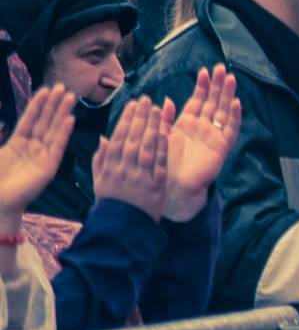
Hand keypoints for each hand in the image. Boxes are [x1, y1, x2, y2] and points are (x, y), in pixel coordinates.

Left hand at [0, 84, 72, 214]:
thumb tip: (1, 122)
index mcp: (17, 144)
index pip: (30, 119)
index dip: (37, 104)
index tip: (46, 89)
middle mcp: (32, 148)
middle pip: (44, 121)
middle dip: (53, 104)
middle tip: (63, 87)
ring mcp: (42, 157)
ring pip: (53, 130)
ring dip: (62, 113)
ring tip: (70, 97)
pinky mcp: (49, 168)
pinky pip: (58, 146)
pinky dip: (64, 132)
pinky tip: (69, 119)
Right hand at [94, 97, 169, 221]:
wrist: (124, 229)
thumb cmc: (112, 203)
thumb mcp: (100, 181)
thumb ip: (101, 159)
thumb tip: (103, 137)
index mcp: (109, 168)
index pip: (118, 138)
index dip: (126, 120)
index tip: (132, 104)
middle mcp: (124, 170)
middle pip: (132, 139)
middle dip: (140, 118)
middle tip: (147, 100)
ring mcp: (140, 177)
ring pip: (146, 147)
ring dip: (152, 126)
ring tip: (157, 109)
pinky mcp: (156, 185)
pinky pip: (160, 162)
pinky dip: (163, 146)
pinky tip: (167, 131)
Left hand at [163, 64, 240, 221]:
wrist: (172, 187)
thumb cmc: (165, 164)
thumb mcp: (160, 137)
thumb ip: (164, 119)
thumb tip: (164, 101)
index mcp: (187, 124)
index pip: (198, 100)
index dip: (202, 86)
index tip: (204, 71)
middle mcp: (203, 128)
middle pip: (213, 102)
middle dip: (217, 85)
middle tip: (220, 68)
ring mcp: (213, 136)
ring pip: (223, 111)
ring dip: (227, 95)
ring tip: (230, 78)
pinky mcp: (221, 147)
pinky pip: (230, 130)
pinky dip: (233, 117)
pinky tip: (236, 103)